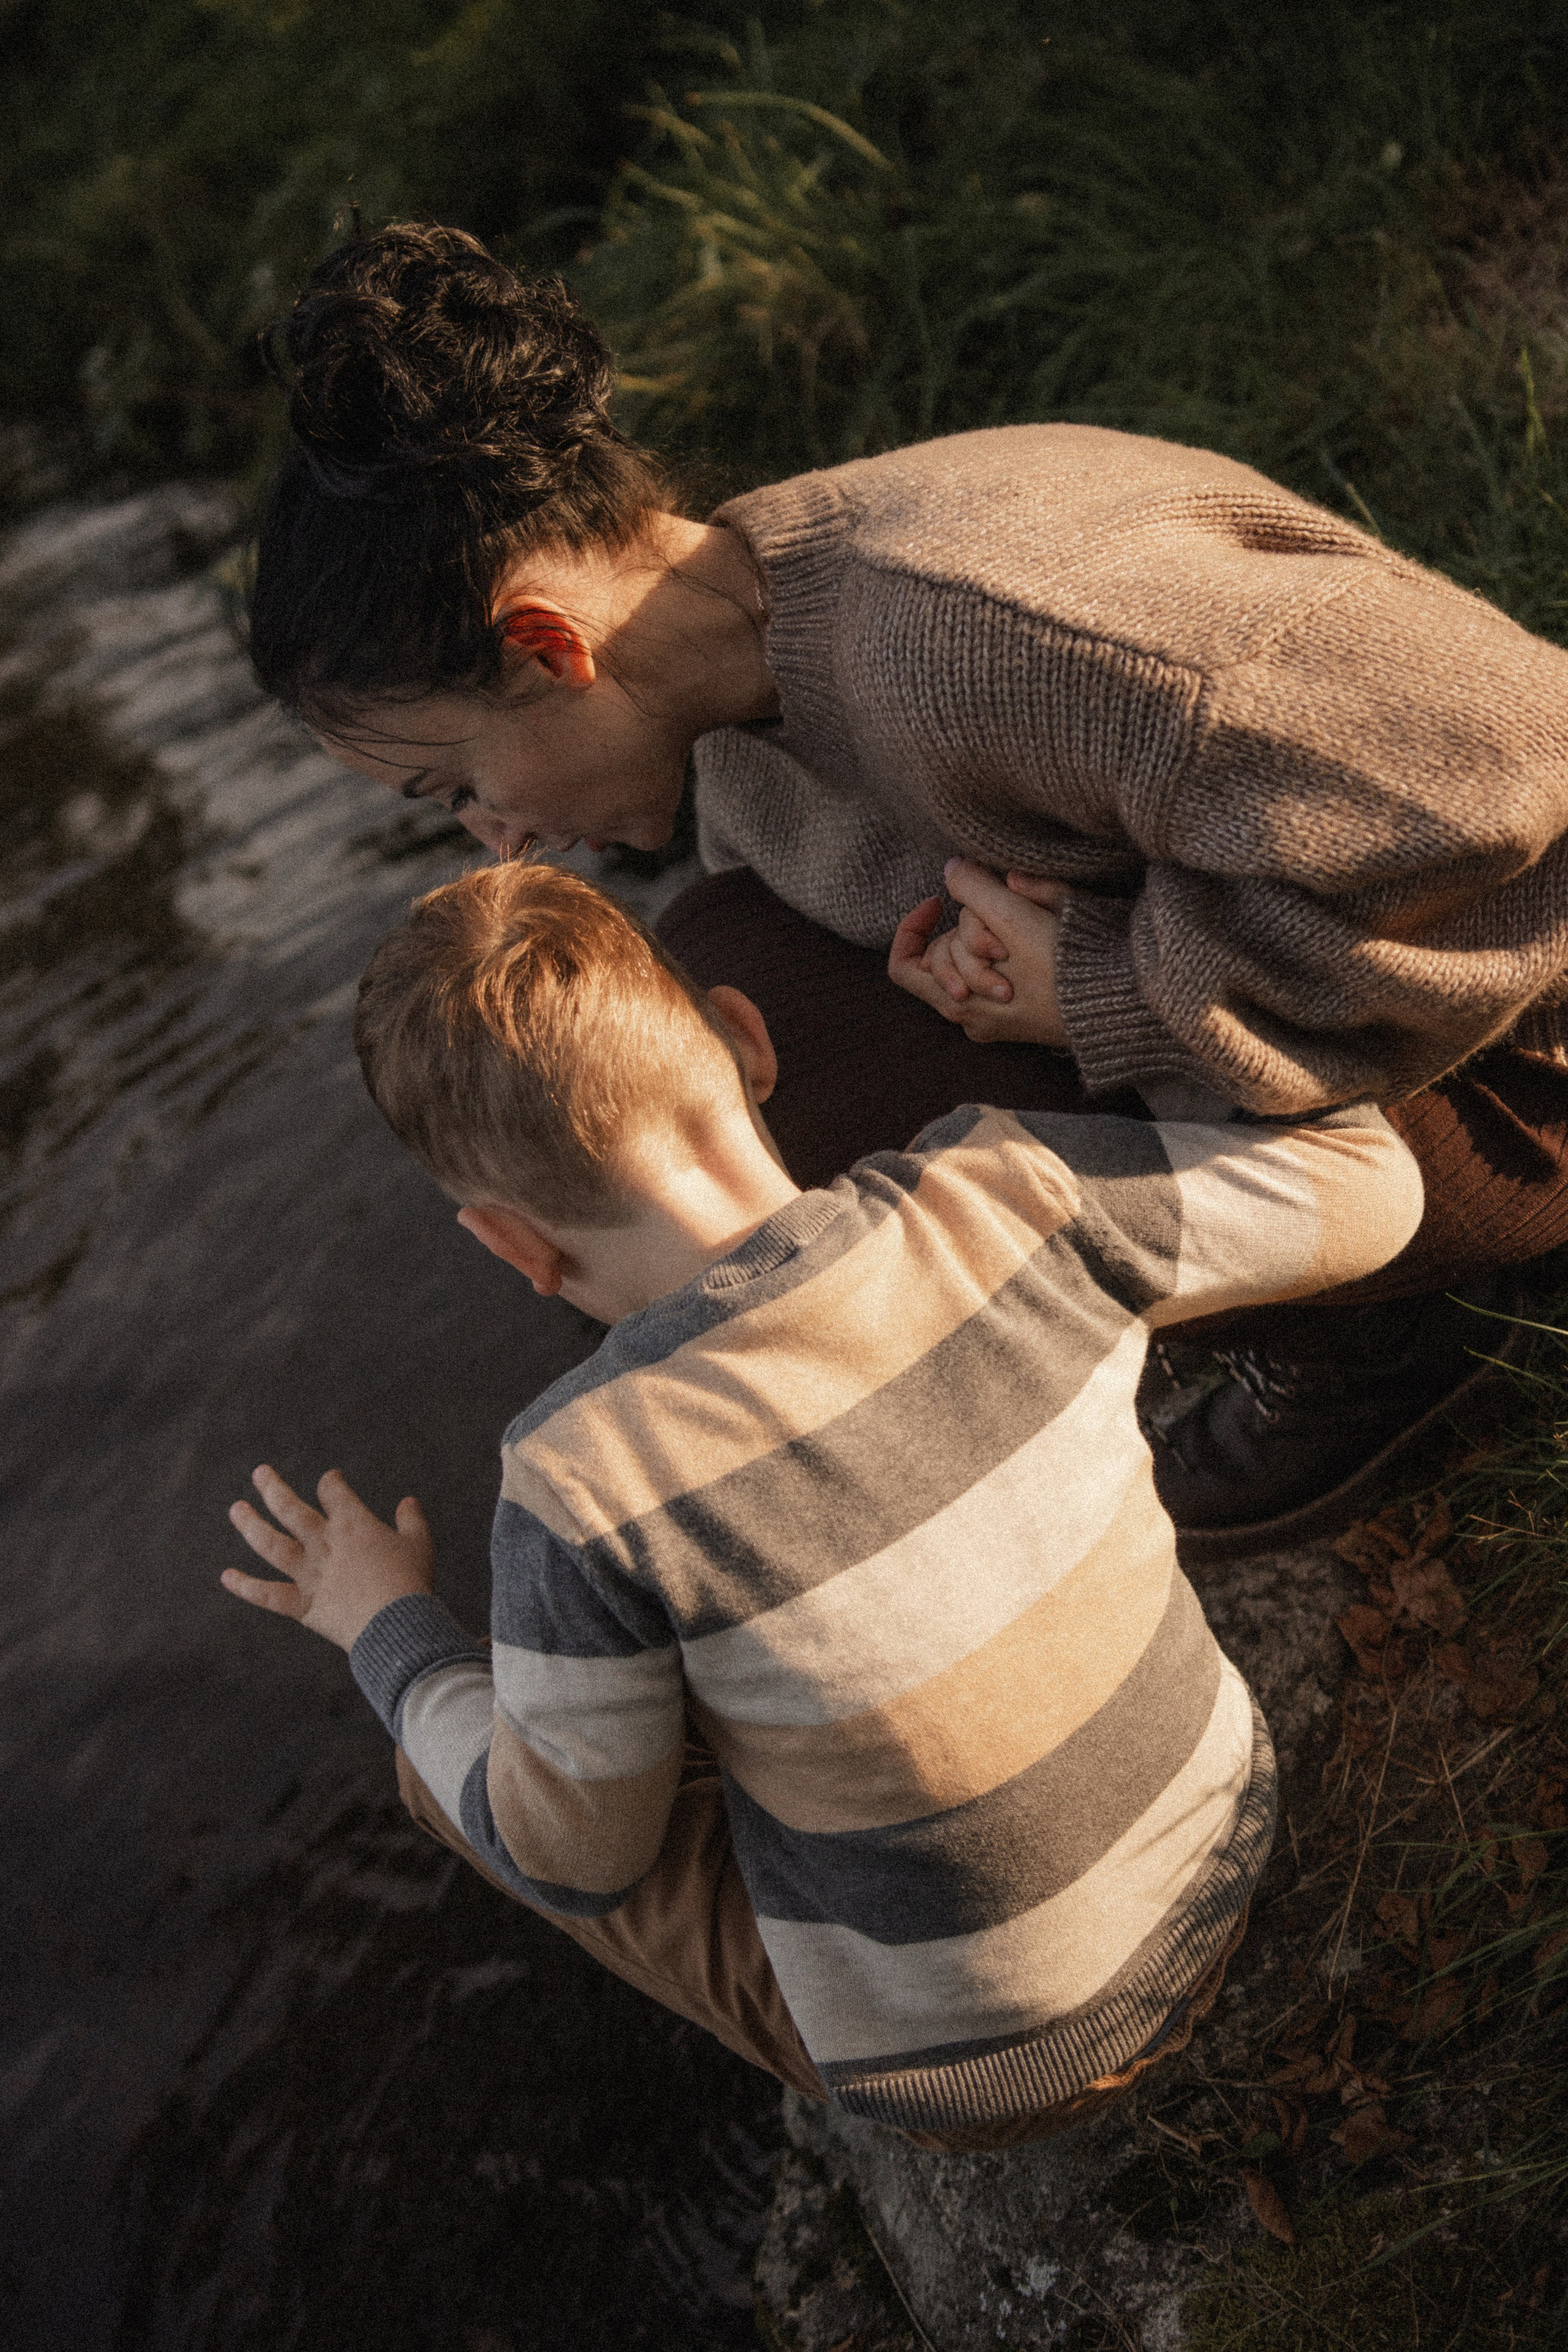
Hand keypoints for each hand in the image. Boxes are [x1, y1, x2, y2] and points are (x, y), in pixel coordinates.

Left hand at [223, 1464, 434, 1651]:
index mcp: (352, 1523)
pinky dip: (246, 1587)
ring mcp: (308, 1573)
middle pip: (290, 1508)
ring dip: (250, 1525)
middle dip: (273, 1488)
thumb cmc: (411, 1582)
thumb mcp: (419, 1545)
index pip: (333, 1491)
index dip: (330, 1482)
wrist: (396, 1624)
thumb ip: (412, 1520)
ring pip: (270, 1544)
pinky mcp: (302, 1604)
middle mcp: (323, 1543)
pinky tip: (226, 1576)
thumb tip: (408, 1501)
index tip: (330, 1480)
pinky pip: (268, 1595)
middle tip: (259, 1473)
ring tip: (236, 1509)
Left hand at [888, 861, 1070, 1045]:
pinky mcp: (1024, 1014)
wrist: (1122, 1003)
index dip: (911, 927)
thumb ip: (974, 888)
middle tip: (1005, 917)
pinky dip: (1010, 944)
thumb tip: (952, 870)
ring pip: (972, 959)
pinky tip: (1035, 933)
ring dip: (990, 933)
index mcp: (958, 1003)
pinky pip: (998, 970)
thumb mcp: (1013, 915)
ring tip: (1024, 928)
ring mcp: (998, 1018)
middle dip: (965, 926)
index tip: (940, 899)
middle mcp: (972, 1017)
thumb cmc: (1065, 964)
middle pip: (942, 954)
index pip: (903, 965)